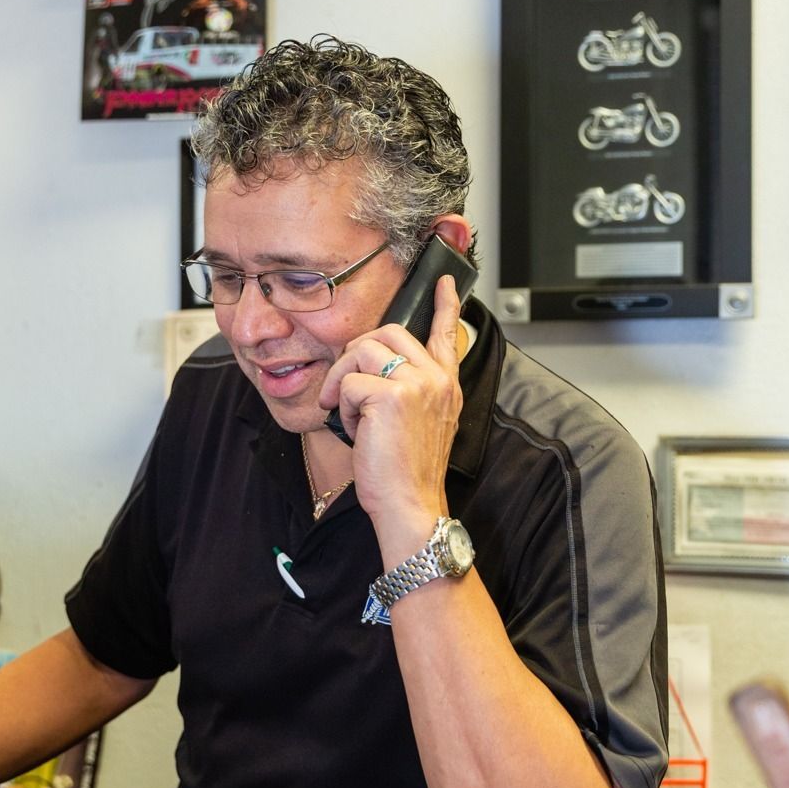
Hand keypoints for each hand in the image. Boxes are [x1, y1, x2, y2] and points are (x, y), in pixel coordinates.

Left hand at [318, 275, 463, 535]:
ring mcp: (417, 384)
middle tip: (343, 390)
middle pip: (386, 333)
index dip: (445, 305)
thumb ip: (409, 391)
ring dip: (343, 382)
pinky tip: (354, 430)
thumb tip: (372, 366)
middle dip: (354, 356)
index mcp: (446, 385)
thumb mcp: (420, 424)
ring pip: (362, 351)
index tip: (446, 282)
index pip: (447, 334)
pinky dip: (340, 407)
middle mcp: (436, 379)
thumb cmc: (408, 472)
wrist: (411, 505)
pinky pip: (348, 383)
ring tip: (350, 415)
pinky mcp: (390, 396)